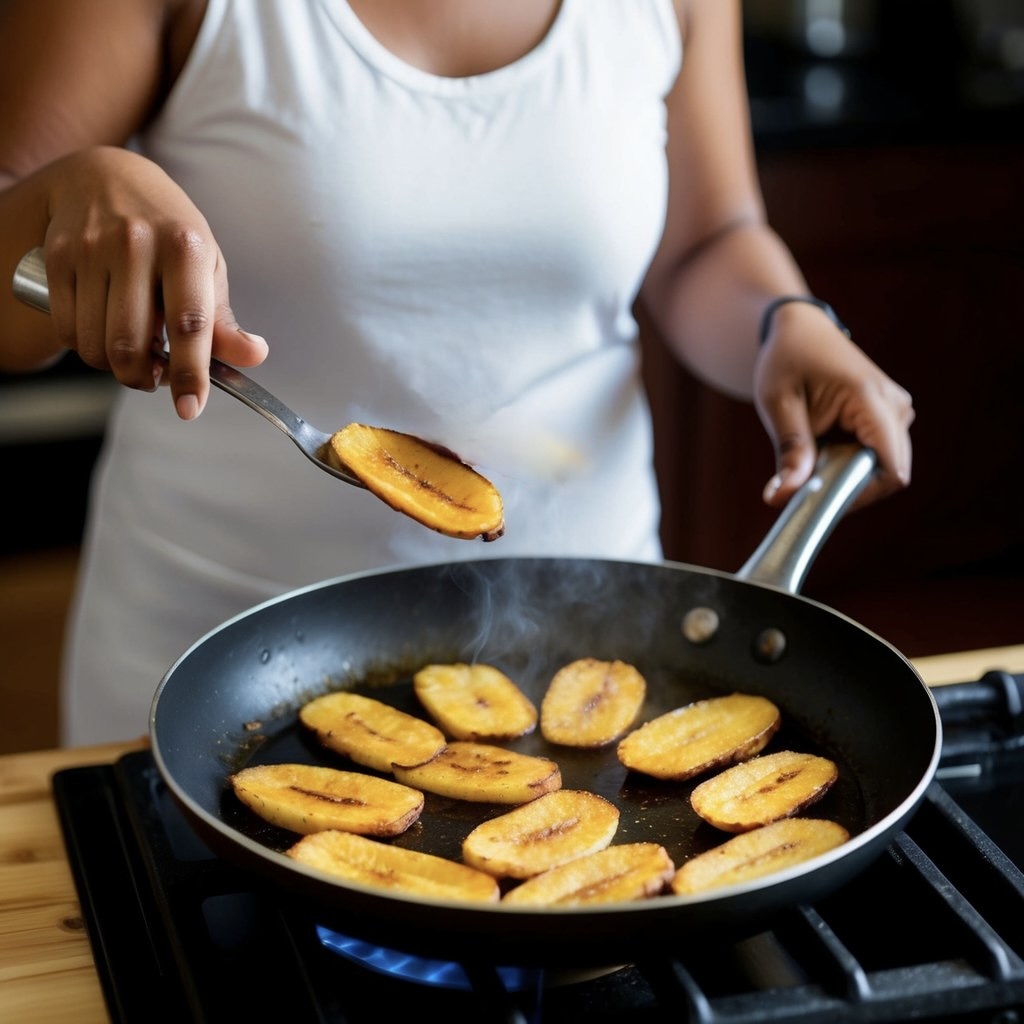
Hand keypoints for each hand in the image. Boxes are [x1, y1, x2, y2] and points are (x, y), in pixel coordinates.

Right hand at [39, 146, 266, 418]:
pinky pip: (68, 330)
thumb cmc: (169, 231)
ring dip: (115, 367)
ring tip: (133, 354)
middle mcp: (136, 244)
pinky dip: (87, 349)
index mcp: (186, 247)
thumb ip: (224, 320)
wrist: (107, 177)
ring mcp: (92, 248)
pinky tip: (104, 334)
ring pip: (97, 343)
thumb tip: (254, 356)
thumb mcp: (207, 267)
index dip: (190, 373)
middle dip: (143, 378)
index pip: (189, 323)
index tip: (191, 408)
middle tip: (155, 378)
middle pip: (132, 344)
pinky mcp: (58, 256)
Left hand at [754, 306, 913, 509]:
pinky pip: (876, 457)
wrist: (800, 330)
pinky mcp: (889, 417)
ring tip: (811, 456)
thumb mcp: (779, 405)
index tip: (820, 499)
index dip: (859, 496)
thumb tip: (782, 497)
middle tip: (806, 480)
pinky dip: (847, 464)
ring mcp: (897, 411)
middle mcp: (896, 406)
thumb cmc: (787, 359)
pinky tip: (822, 449)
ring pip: (880, 469)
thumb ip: (789, 452)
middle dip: (847, 487)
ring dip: (846, 474)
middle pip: (888, 474)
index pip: (891, 470)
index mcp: (871, 399)